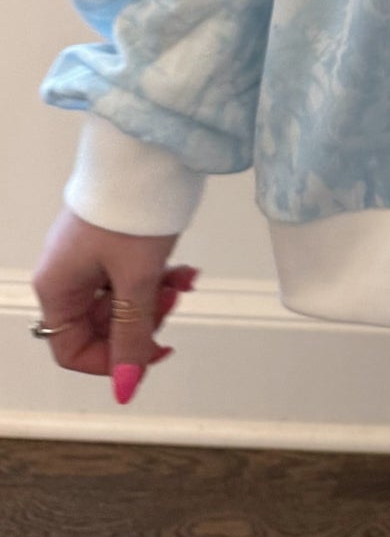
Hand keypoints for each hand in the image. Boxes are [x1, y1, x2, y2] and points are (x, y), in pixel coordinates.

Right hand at [31, 204, 198, 404]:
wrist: (147, 150)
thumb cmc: (132, 211)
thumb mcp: (137, 279)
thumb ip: (132, 334)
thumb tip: (126, 387)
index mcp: (57, 287)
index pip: (72, 349)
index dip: (113, 359)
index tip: (151, 350)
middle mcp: (66, 274)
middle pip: (100, 325)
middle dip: (143, 320)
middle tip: (173, 301)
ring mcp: (88, 255)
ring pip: (121, 299)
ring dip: (156, 298)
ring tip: (184, 280)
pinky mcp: (110, 239)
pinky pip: (130, 274)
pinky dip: (157, 276)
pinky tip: (184, 269)